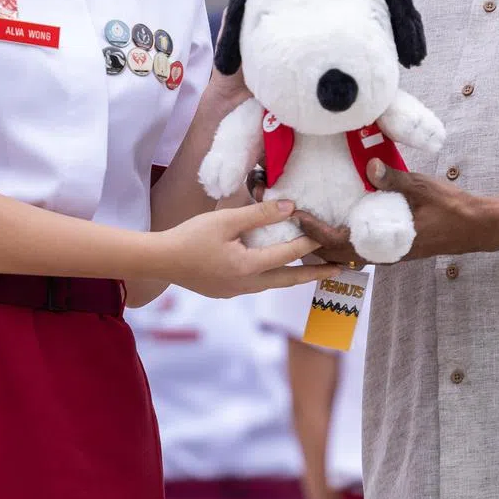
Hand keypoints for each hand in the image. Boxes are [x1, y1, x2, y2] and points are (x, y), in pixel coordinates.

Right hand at [160, 200, 341, 297]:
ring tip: (312, 270)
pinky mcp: (226, 291)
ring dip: (294, 276)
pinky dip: (272, 275)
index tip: (327, 235)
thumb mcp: (226, 219)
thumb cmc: (191, 236)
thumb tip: (290, 207)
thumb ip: (259, 213)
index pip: (288, 254)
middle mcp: (247, 285)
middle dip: (315, 273)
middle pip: (289, 279)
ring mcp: (236, 292)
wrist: (160, 261)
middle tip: (339, 269)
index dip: (309, 242)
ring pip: (273, 283)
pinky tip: (273, 268)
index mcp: (248, 267)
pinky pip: (257, 284)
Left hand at [297, 159, 498, 262]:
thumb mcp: (422, 188)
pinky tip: (339, 221)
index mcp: (386, 243)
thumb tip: (370, 166)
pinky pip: (361, 248)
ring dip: (326, 242)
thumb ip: (395, 179)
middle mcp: (384, 254)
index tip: (297, 216)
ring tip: (307, 222)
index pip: (340, 244)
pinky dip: (344, 239)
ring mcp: (389, 253)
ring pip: (348, 255)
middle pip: (337, 255)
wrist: (477, 228)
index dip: (315, 232)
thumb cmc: (451, 209)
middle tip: (292, 221)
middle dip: (312, 242)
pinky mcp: (394, 247)